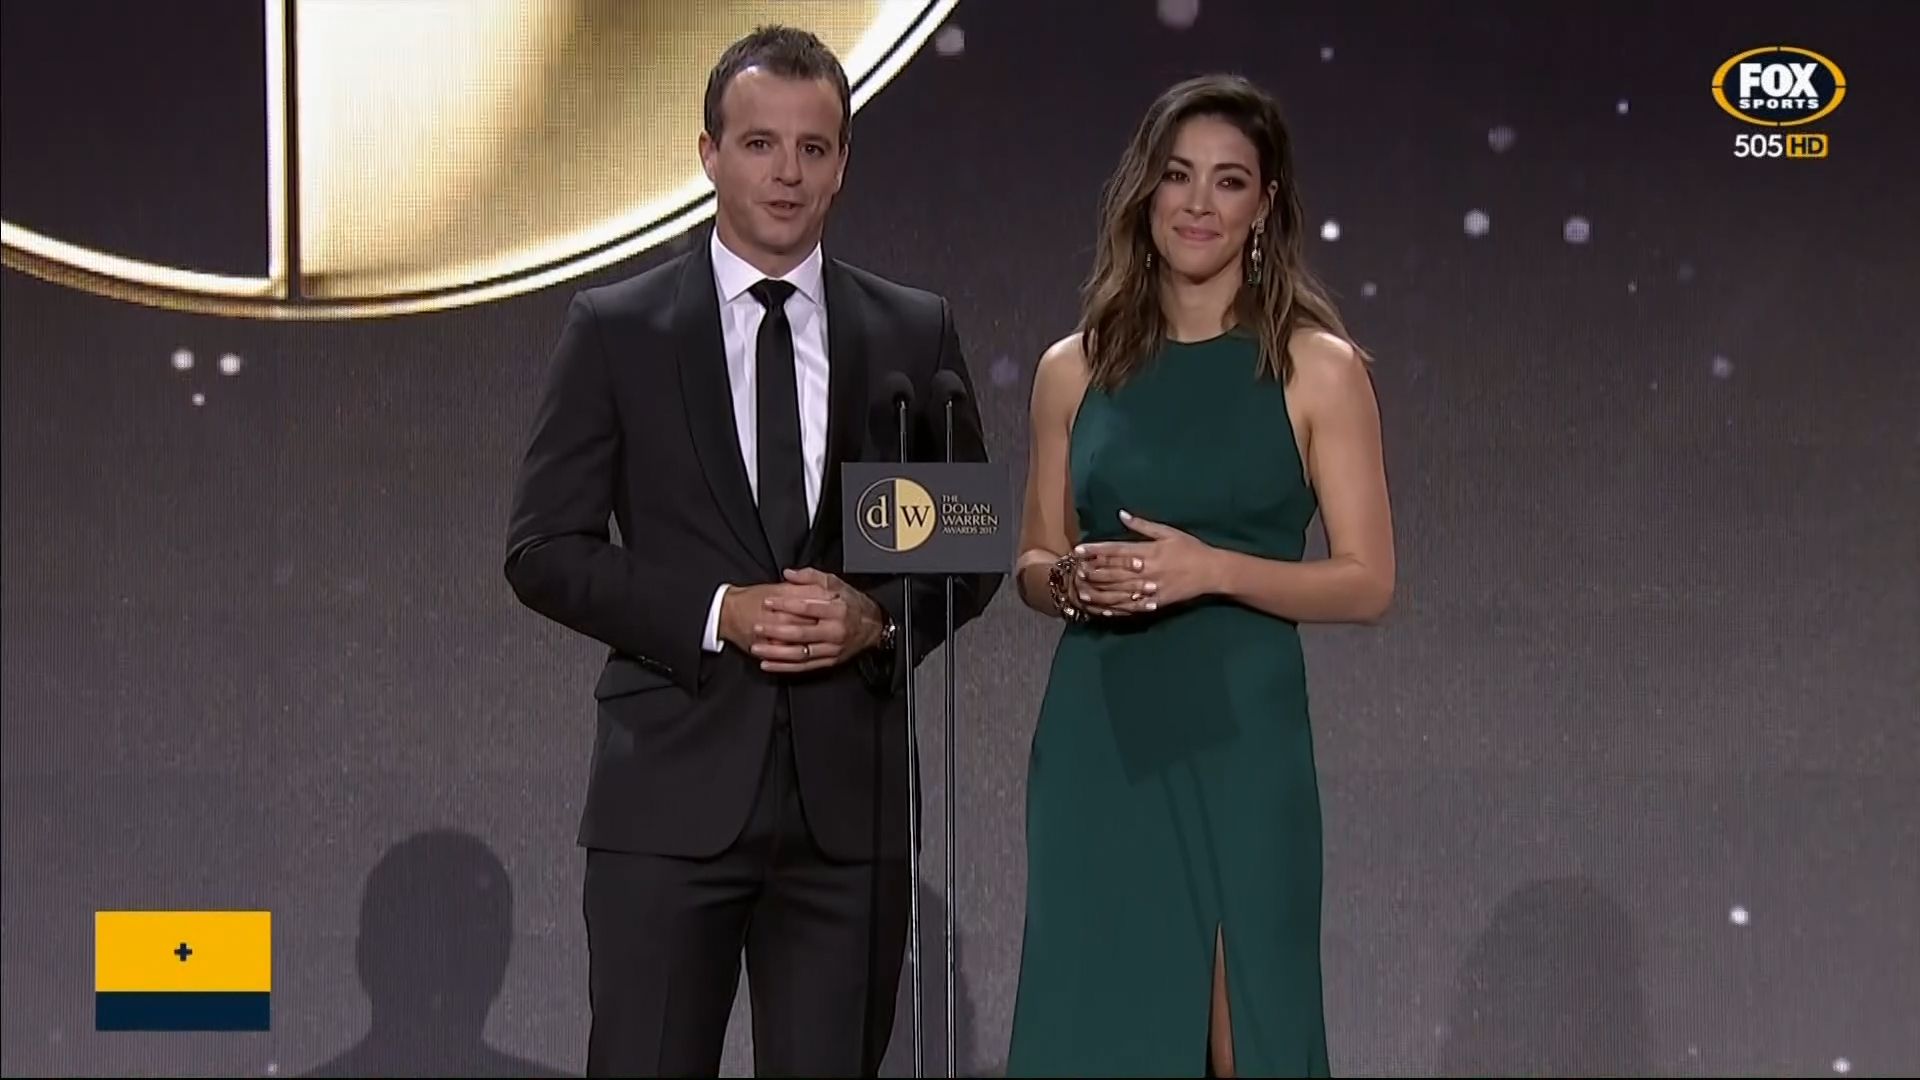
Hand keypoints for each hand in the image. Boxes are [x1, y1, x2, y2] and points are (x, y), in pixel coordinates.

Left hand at [725, 568, 886, 673]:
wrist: (873, 627)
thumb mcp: (836, 584)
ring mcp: (831, 649)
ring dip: (776, 653)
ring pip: (800, 653)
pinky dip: (784, 667)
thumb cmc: (852, 604)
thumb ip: (811, 576)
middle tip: (756, 627)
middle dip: (775, 631)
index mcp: (836, 610)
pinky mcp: (829, 661)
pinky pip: (803, 667)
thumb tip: (788, 573)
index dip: (785, 604)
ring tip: (756, 648)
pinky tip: (768, 664)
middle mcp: (834, 631)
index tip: (767, 601)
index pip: (807, 607)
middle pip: (800, 633)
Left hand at [1073, 510, 1219, 613]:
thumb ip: (1142, 525)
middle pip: (1114, 572)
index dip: (1096, 550)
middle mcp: (1147, 570)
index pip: (1117, 550)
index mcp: (1149, 551)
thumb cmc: (1190, 549)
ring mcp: (1151, 588)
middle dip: (1093, 572)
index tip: (1079, 550)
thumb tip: (1120, 514)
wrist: (1212, 572)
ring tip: (1083, 591)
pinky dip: (1117, 609)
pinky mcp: (1156, 602)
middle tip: (1075, 572)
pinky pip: (1133, 607)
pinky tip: (1103, 610)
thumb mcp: (1168, 532)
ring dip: (1100, 592)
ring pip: (1120, 591)